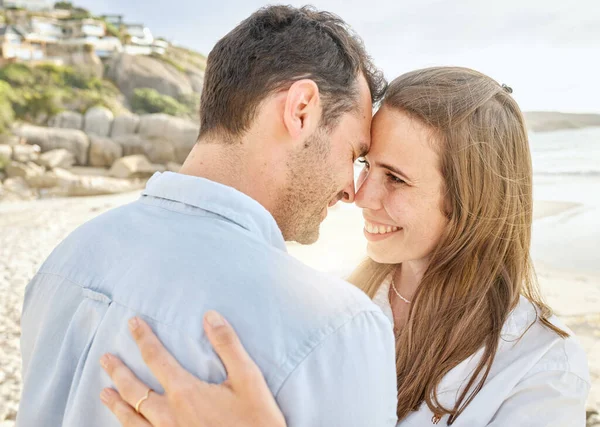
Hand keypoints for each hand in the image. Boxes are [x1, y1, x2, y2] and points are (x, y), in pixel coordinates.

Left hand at [99, 311, 286, 426]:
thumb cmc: (256, 420)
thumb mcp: (248, 378)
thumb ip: (227, 345)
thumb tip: (210, 316)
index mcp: (185, 392)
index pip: (156, 358)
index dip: (143, 338)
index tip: (133, 323)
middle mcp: (169, 415)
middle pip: (135, 389)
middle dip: (119, 371)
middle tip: (106, 358)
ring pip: (132, 418)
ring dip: (116, 403)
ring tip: (104, 393)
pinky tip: (126, 426)